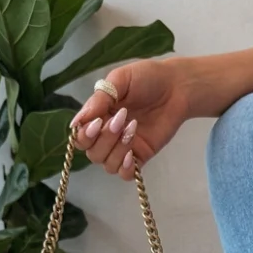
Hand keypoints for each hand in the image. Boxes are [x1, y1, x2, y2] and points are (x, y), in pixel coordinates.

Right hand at [72, 59, 189, 180]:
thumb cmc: (146, 78)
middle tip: (122, 118)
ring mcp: (123, 148)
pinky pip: (125, 174)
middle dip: (105, 139)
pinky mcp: (140, 156)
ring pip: (108, 165)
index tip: (98, 122)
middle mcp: (106, 136)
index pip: (80, 138)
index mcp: (97, 117)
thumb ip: (98, 101)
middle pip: (93, 154)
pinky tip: (132, 154)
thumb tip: (75, 123)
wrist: (176, 87)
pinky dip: (125, 168)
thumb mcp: (119, 81)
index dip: (85, 135)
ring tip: (133, 126)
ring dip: (118, 149)